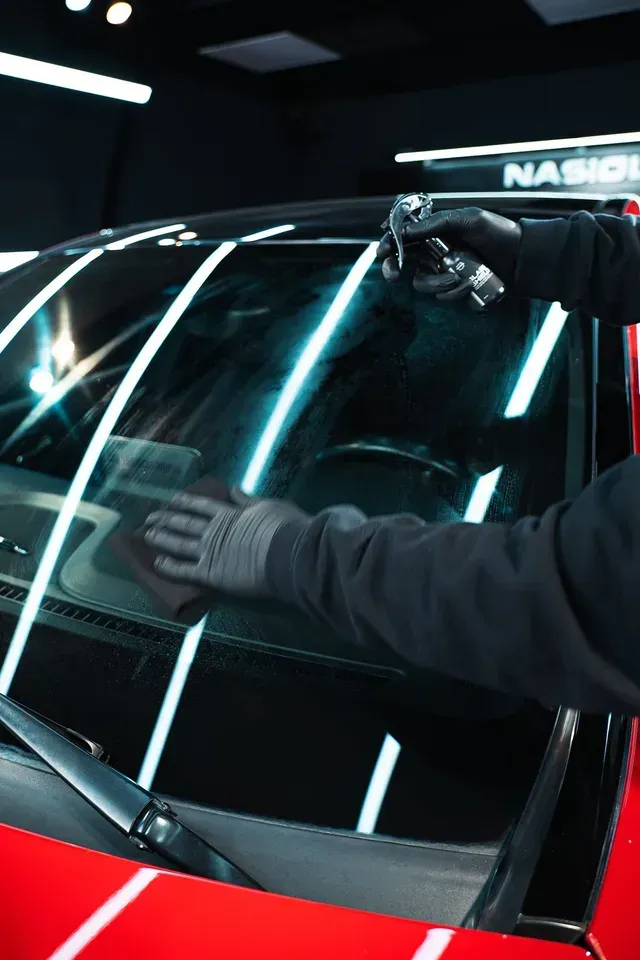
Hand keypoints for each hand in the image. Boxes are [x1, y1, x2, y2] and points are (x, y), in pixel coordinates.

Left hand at [144, 488, 309, 596]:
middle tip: (150, 517)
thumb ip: (248, 500)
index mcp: (229, 513)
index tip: (172, 500)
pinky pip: (185, 570)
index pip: (201, 505)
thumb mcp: (268, 506)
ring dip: (162, 539)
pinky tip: (157, 563)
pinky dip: (170, 567)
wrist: (288, 554)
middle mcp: (215, 530)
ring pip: (179, 544)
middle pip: (184, 522)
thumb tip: (234, 489)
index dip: (185, 502)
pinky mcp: (210, 573)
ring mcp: (210, 551)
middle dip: (166, 519)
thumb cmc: (285, 529)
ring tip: (147, 535)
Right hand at [377, 206, 521, 299]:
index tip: (383, 251)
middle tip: (394, 275)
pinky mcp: (456, 289)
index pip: (404, 237)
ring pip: (423, 283)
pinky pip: (443, 296)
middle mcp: (437, 252)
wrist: (524, 260)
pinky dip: (453, 294)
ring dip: (435, 284)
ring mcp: (445, 272)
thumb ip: (436, 223)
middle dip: (395, 269)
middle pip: (403, 263)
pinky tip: (468, 287)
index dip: (389, 244)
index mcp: (436, 232)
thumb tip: (406, 231)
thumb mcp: (468, 219)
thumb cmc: (500, 233)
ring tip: (457, 279)